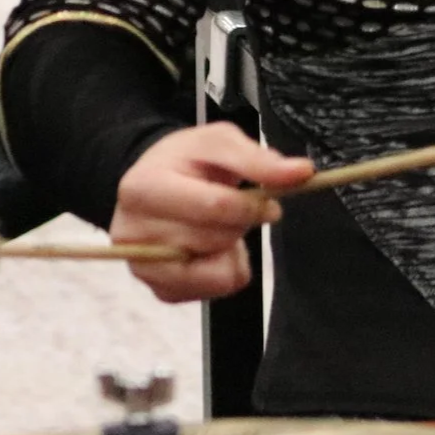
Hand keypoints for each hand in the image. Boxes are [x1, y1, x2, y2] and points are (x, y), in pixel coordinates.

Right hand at [110, 124, 313, 302]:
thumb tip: (302, 172)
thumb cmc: (188, 160)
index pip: (213, 207)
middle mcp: (133, 233)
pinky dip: (225, 271)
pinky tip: (211, 247)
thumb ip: (258, 159)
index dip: (252, 206)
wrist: (156, 180)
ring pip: (216, 273)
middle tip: (236, 208)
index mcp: (143, 188)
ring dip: (232, 249)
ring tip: (219, 226)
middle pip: (215, 239)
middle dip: (239, 224)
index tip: (272, 203)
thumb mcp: (220, 142)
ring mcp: (143, 266)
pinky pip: (213, 292)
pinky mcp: (159, 290)